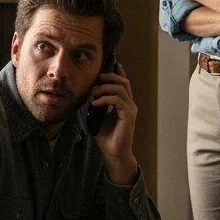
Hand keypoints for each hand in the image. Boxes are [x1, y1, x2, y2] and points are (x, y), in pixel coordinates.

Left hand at [91, 63, 138, 183]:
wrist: (113, 152)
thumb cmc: (106, 136)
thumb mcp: (98, 116)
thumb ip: (97, 104)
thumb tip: (89, 93)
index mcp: (124, 103)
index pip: (123, 83)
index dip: (116, 73)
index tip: (106, 66)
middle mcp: (129, 104)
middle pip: (123, 82)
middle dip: (109, 77)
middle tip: (97, 78)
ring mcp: (130, 109)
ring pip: (120, 89)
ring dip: (104, 88)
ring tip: (93, 93)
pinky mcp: (128, 116)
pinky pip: (118, 100)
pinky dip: (105, 99)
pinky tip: (95, 103)